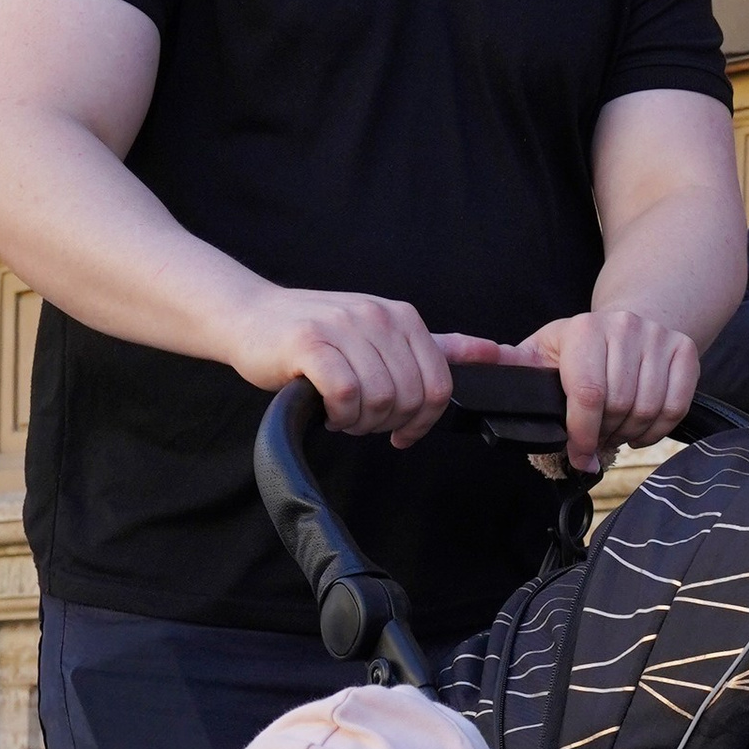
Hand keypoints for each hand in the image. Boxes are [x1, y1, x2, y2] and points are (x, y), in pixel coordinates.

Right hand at [227, 286, 455, 447]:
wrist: (251, 317)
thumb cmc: (318, 335)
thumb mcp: (384, 335)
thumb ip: (440, 348)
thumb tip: (497, 352)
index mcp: (403, 317)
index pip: (439, 385)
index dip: (423, 420)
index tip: (401, 432)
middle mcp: (378, 316)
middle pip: (409, 397)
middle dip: (388, 423)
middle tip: (362, 421)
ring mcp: (343, 327)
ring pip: (379, 398)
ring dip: (361, 422)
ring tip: (343, 415)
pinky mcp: (309, 344)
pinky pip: (345, 393)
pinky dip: (340, 415)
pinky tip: (328, 412)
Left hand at [503, 308, 699, 474]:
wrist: (633, 320)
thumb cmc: (581, 347)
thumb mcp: (543, 350)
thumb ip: (513, 366)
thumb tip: (476, 369)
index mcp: (584, 330)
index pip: (587, 394)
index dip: (582, 434)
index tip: (579, 456)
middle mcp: (624, 327)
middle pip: (619, 406)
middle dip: (605, 434)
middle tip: (597, 439)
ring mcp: (658, 337)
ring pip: (648, 409)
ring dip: (631, 434)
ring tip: (616, 432)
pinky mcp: (685, 351)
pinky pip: (676, 406)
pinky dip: (658, 429)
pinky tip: (641, 428)